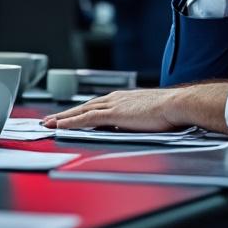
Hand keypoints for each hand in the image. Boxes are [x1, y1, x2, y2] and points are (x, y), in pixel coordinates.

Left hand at [41, 82, 227, 133]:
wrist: (177, 105)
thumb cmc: (171, 111)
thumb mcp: (150, 115)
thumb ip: (138, 120)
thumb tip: (133, 128)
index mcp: (124, 99)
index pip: (98, 105)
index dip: (82, 111)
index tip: (71, 116)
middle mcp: (115, 99)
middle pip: (85, 107)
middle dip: (66, 114)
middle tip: (51, 119)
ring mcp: (113, 105)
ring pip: (81, 112)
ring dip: (63, 118)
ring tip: (49, 124)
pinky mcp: (113, 114)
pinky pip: (86, 119)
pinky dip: (71, 122)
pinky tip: (60, 126)